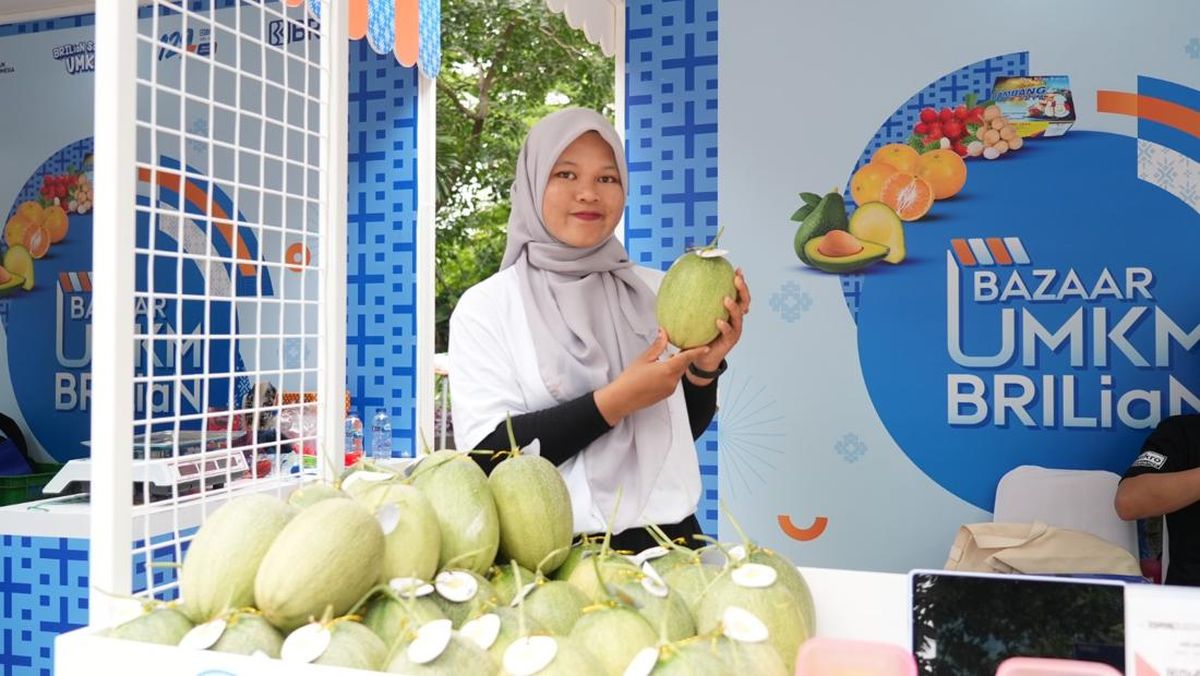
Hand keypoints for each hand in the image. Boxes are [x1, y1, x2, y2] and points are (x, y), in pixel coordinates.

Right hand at [594, 328, 709, 425]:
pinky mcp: (665, 395)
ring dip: (676, 366)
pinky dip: (671, 374)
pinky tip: (660, 370)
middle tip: (683, 346)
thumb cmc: (630, 379)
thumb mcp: (643, 359)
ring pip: (678, 374)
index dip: (696, 352)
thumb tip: (663, 333)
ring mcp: (669, 389)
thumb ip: (657, 346)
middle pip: (683, 366)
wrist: (622, 399)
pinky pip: (673, 381)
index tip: (705, 347)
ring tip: (668, 357)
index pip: (686, 358)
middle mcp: (672, 381)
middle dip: (684, 357)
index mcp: (667, 370)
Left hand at [688, 268, 749, 383]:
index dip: (740, 282)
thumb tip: (680, 283)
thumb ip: (694, 303)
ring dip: (733, 307)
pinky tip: (718, 322)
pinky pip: (729, 332)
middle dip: (742, 289)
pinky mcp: (730, 341)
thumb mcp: (698, 317)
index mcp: (730, 311)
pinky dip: (724, 326)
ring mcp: (734, 330)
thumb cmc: (700, 334)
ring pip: (739, 316)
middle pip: (745, 301)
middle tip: (736, 279)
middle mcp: (735, 319)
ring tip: (726, 299)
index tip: (737, 269)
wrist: (702, 357)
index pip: (739, 293)